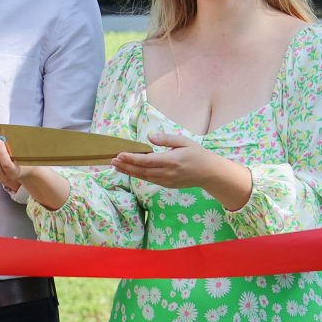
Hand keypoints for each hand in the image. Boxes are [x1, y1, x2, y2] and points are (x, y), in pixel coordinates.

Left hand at [112, 129, 237, 196]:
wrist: (209, 173)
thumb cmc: (197, 154)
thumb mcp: (184, 141)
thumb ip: (166, 139)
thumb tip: (150, 137)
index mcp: (171, 161)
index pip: (147, 161)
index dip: (132, 158)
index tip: (120, 154)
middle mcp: (167, 173)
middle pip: (142, 171)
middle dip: (126, 166)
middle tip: (112, 160)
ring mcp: (166, 181)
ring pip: (144, 177)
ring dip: (129, 171)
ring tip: (116, 166)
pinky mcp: (166, 185)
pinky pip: (149, 180)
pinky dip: (138, 175)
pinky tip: (130, 170)